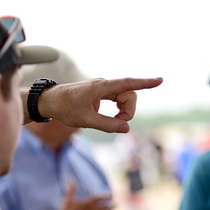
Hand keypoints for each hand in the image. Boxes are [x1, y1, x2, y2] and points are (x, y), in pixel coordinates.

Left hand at [36, 77, 163, 133]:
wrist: (50, 101)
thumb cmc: (65, 108)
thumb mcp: (86, 120)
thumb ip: (107, 125)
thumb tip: (126, 128)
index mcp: (101, 87)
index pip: (127, 83)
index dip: (145, 83)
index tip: (160, 80)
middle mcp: (104, 84)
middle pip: (129, 95)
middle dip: (128, 111)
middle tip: (117, 124)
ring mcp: (103, 88)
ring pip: (124, 98)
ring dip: (124, 111)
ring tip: (113, 121)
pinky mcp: (101, 92)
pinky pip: (118, 98)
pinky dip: (119, 109)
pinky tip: (115, 116)